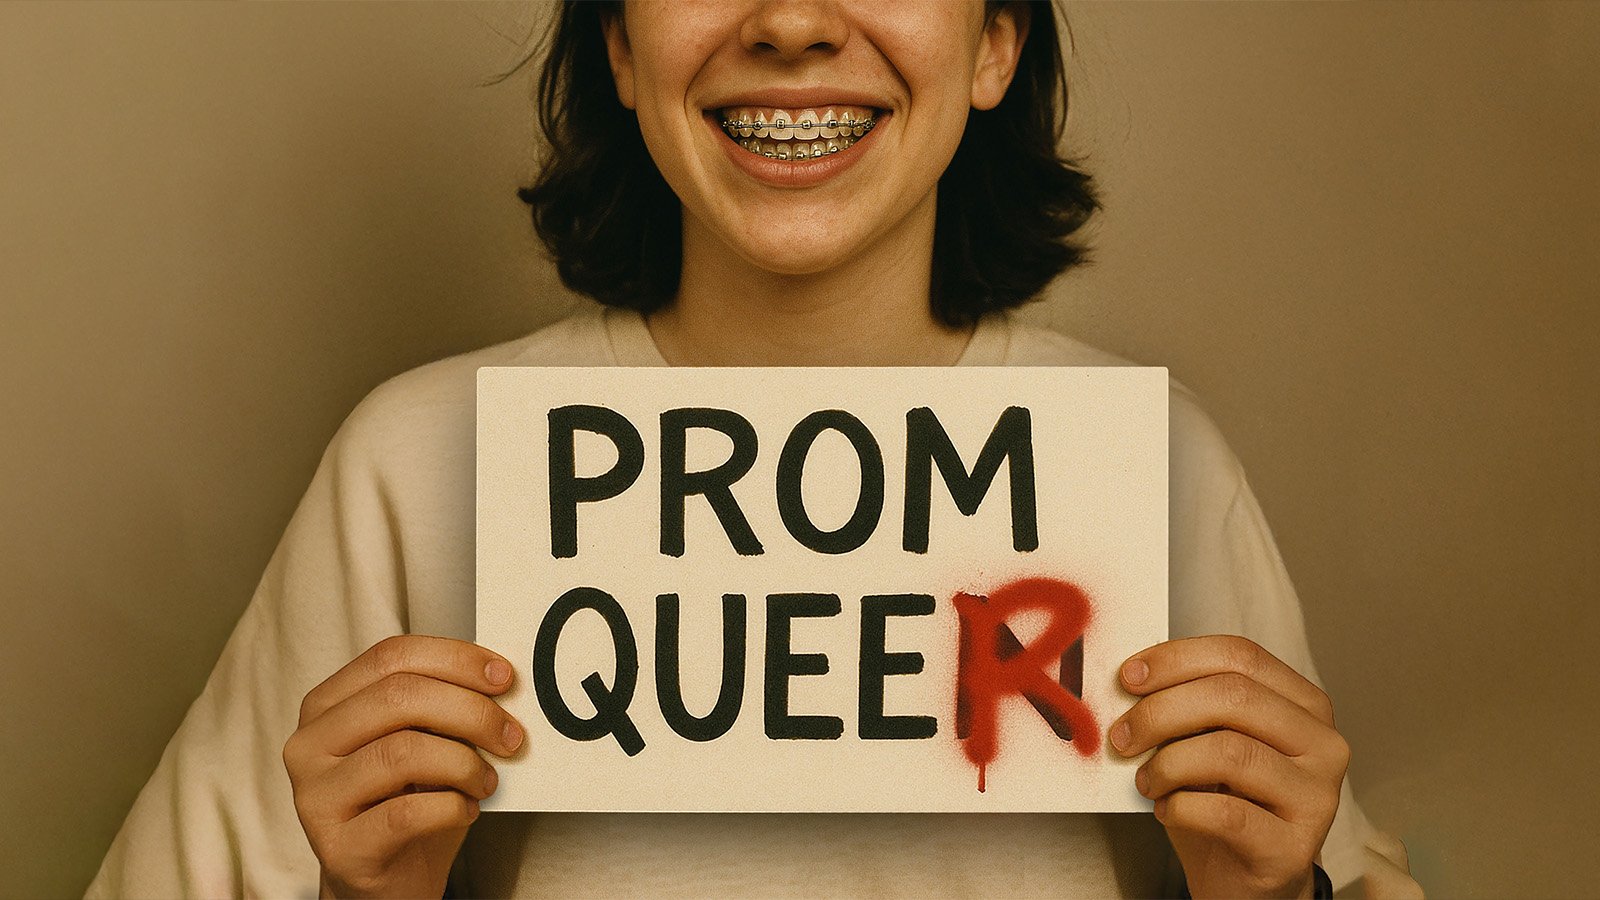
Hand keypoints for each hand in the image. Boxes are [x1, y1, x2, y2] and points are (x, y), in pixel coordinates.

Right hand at [282, 635, 524, 898]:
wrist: (387, 881)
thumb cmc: (409, 800)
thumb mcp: (423, 740)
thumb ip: (443, 705)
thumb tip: (500, 678)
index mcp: (328, 703)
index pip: (391, 656)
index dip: (455, 659)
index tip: (504, 677)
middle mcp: (308, 744)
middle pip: (399, 698)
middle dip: (470, 711)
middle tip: (511, 736)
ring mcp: (315, 796)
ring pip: (402, 753)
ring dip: (464, 764)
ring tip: (487, 781)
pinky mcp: (338, 846)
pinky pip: (406, 814)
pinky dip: (451, 808)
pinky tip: (466, 811)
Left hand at [1109, 636, 1348, 898]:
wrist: (1242, 880)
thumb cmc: (1220, 798)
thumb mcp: (1206, 739)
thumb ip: (1186, 702)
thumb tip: (1131, 677)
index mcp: (1304, 703)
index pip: (1240, 656)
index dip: (1177, 659)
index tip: (1128, 677)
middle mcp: (1323, 744)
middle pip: (1233, 697)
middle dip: (1161, 711)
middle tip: (1122, 736)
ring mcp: (1316, 797)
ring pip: (1230, 752)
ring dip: (1169, 764)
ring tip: (1147, 780)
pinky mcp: (1294, 846)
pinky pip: (1226, 813)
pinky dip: (1181, 808)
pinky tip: (1167, 811)